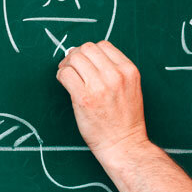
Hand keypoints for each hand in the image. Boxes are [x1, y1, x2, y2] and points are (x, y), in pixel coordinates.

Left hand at [56, 41, 148, 160]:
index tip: (85, 62)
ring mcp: (99, 86)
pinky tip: (65, 84)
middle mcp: (115, 75)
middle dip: (76, 55)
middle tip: (71, 67)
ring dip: (67, 64)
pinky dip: (61, 76)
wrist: (124, 145)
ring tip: (68, 75)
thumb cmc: (125, 120)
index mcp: (129, 71)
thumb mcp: (130, 88)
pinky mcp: (84, 98)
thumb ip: (114, 72)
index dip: (90, 52)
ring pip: (74, 58)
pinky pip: (65, 74)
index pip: (104, 45)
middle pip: (87, 48)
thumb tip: (85, 56)